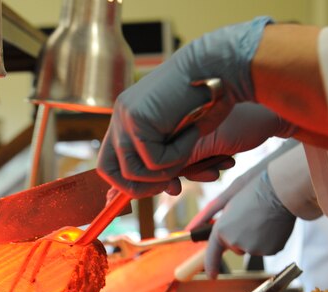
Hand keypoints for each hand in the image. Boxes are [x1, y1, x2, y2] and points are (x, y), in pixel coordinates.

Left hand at [97, 17, 273, 197]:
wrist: (220, 67)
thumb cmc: (209, 101)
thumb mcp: (182, 138)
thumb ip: (168, 162)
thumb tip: (167, 190)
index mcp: (127, 120)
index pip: (110, 164)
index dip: (130, 183)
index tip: (159, 184)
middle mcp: (120, 117)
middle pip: (107, 171)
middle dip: (138, 188)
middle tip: (167, 183)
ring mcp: (125, 116)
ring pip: (132, 172)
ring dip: (166, 171)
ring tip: (188, 148)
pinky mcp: (136, 118)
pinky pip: (153, 161)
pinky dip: (178, 155)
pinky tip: (192, 132)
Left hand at [191, 140, 310, 277]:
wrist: (280, 191)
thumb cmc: (253, 191)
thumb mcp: (227, 200)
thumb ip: (209, 216)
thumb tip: (190, 230)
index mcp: (221, 230)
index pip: (212, 253)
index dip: (211, 265)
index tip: (211, 275)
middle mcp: (234, 242)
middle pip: (235, 247)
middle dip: (240, 236)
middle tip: (250, 217)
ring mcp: (252, 248)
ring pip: (252, 247)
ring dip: (255, 237)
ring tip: (263, 218)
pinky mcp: (269, 251)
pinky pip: (266, 248)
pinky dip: (269, 239)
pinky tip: (273, 225)